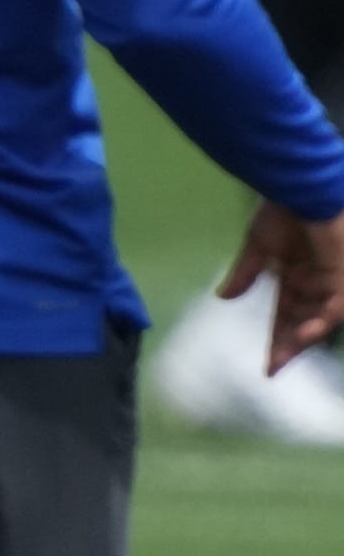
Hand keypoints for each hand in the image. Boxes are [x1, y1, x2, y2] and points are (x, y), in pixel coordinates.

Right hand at [219, 202, 343, 372]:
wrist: (303, 189)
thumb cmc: (282, 210)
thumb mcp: (258, 246)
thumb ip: (245, 273)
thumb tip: (223, 297)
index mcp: (296, 274)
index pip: (286, 314)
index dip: (277, 340)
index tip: (268, 366)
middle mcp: (315, 280)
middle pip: (302, 321)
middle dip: (289, 344)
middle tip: (274, 366)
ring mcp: (331, 279)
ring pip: (319, 318)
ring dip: (304, 338)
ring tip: (286, 355)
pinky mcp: (342, 276)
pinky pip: (336, 307)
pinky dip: (321, 321)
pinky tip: (305, 334)